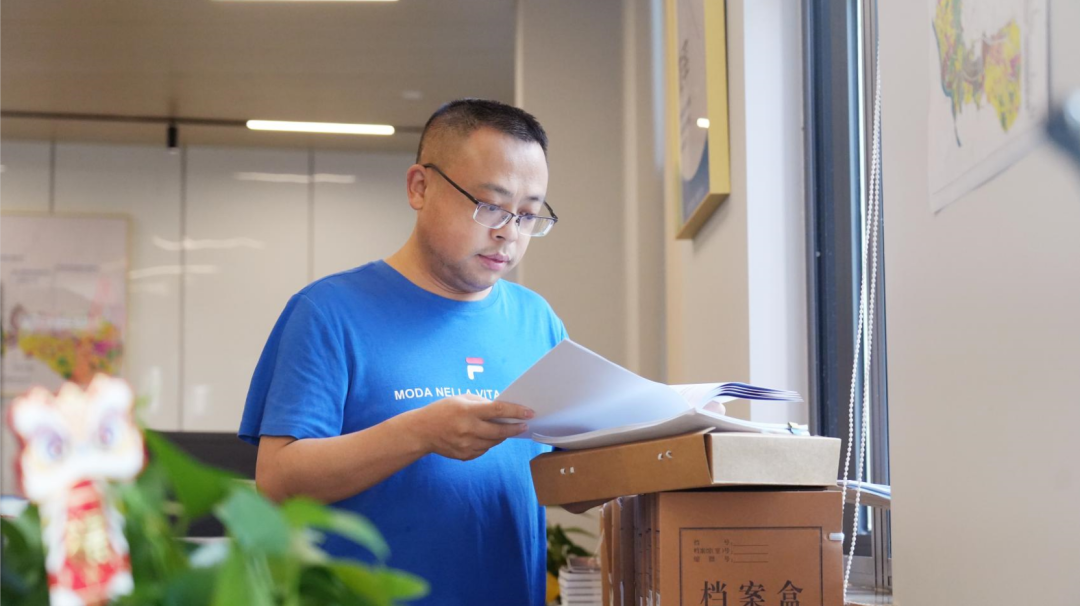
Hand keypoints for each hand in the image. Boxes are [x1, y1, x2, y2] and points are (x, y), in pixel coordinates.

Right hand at [405, 394, 534, 460]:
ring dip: (502, 436)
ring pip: (493, 442)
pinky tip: (487, 437)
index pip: (498, 411)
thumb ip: (481, 403)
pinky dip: (488, 443)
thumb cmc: (442, 411)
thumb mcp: (460, 399)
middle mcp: (468, 429)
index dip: (516, 412)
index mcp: (468, 411)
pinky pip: (484, 450)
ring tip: (507, 429)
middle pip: (499, 431)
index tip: (529, 412)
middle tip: (524, 425)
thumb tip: (501, 410)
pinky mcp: (464, 455)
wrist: (421, 431)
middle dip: (515, 428)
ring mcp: (466, 444)